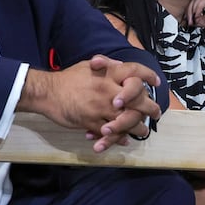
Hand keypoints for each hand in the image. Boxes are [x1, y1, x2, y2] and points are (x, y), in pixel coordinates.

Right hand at [25, 55, 163, 152]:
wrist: (48, 92)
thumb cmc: (69, 78)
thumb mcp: (88, 65)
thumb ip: (106, 65)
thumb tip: (120, 65)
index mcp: (109, 74)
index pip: (134, 71)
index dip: (148, 76)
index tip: (157, 82)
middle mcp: (108, 90)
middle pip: (137, 100)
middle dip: (149, 108)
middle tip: (156, 113)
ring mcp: (100, 107)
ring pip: (126, 120)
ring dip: (137, 127)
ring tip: (143, 131)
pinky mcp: (91, 122)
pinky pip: (109, 132)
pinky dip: (118, 138)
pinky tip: (124, 139)